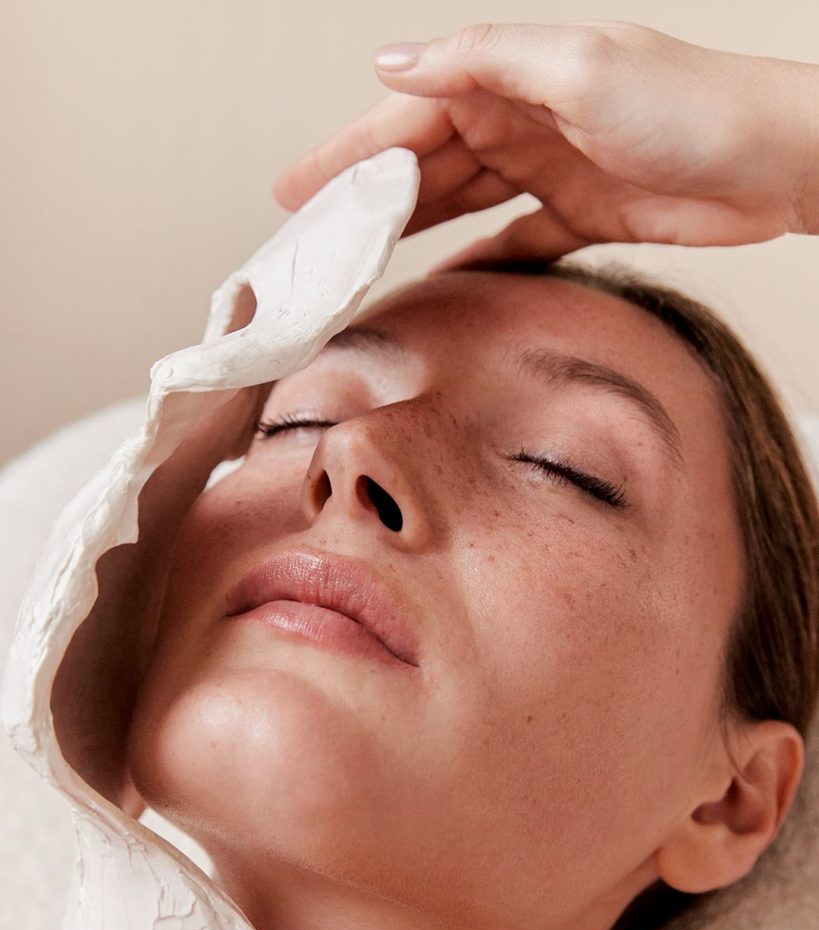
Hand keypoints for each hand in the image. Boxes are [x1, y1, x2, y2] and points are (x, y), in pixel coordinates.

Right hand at [273, 20, 818, 264]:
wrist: (775, 162)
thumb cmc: (688, 106)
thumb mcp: (576, 67)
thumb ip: (482, 63)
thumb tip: (391, 62)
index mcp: (512, 76)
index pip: (408, 115)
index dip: (348, 154)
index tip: (296, 191)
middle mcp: (523, 119)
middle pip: (425, 164)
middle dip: (367, 200)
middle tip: (313, 243)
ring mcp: (550, 168)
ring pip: (461, 203)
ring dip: (412, 232)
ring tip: (361, 268)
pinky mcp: (580, 215)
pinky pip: (511, 242)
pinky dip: (478, 262)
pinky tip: (443, 286)